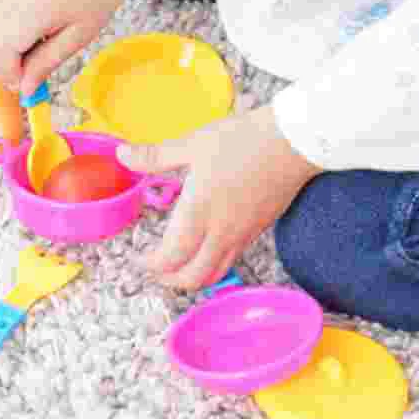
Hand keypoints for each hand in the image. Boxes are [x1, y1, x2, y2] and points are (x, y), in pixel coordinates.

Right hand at [0, 0, 144, 97]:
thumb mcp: (78, 36)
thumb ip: (46, 63)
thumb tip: (26, 89)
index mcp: (27, 14)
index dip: (11, 77)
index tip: (30, 86)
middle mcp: (7, 2)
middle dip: (3, 67)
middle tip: (30, 75)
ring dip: (2, 53)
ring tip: (33, 54)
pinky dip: (4, 37)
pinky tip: (29, 37)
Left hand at [115, 105, 320, 290]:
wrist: (295, 141)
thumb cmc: (243, 139)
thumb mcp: (193, 144)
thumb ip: (156, 156)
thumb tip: (122, 155)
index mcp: (200, 211)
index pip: (171, 257)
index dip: (151, 265)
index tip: (139, 258)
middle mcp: (221, 231)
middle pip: (192, 277)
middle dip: (169, 279)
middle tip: (154, 268)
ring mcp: (242, 234)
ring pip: (214, 274)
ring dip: (192, 277)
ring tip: (176, 264)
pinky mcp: (258, 230)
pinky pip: (231, 260)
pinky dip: (212, 265)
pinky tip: (204, 248)